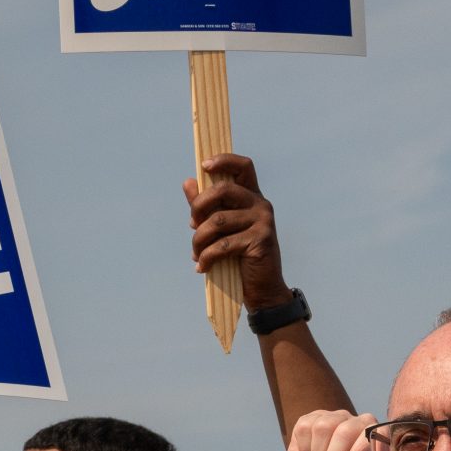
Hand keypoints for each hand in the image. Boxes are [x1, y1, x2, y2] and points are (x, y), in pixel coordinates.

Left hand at [181, 152, 290, 311]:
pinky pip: (223, 245)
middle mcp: (260, 204)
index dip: (224, 160)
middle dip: (199, 206)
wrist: (262, 289)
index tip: (204, 165)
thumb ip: (205, 206)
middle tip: (191, 224)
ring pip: (217, 221)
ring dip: (199, 240)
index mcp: (252, 197)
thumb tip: (187, 182)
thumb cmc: (239, 257)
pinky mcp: (260, 240)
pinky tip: (202, 267)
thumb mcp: (220, 229)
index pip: (243, 166)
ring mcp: (263, 221)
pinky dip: (207, 257)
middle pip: (223, 189)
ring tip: (196, 254)